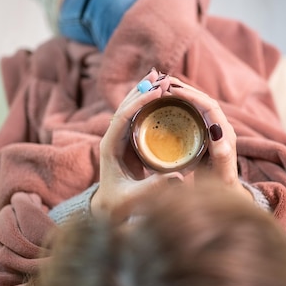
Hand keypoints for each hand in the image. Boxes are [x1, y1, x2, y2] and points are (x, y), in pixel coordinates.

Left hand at [91, 69, 183, 222]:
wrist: (108, 211)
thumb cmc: (118, 206)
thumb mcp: (134, 200)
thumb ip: (153, 189)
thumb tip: (177, 177)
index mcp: (109, 147)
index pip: (122, 117)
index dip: (139, 102)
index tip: (158, 91)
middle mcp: (112, 138)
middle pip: (124, 106)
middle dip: (142, 89)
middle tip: (160, 74)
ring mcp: (119, 138)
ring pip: (130, 107)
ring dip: (143, 90)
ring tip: (159, 75)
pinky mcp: (128, 142)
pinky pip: (137, 116)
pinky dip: (147, 102)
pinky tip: (160, 94)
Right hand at [164, 77, 253, 201]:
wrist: (225, 194)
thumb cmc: (221, 187)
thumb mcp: (221, 174)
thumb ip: (222, 156)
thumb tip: (218, 134)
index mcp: (225, 134)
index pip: (209, 106)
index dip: (192, 96)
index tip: (173, 90)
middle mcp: (221, 127)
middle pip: (203, 100)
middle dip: (185, 89)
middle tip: (162, 81)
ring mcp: (213, 129)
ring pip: (198, 104)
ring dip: (182, 92)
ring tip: (162, 85)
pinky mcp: (205, 132)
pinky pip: (194, 112)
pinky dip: (180, 102)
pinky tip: (165, 100)